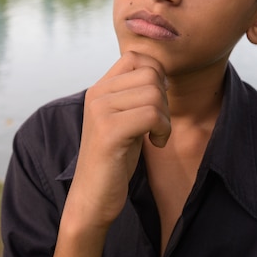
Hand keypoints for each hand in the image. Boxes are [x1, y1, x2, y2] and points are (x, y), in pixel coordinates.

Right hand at [67, 51, 169, 227]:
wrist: (91, 199)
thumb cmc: (114, 159)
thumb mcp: (123, 118)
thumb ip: (133, 94)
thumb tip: (160, 72)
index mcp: (99, 88)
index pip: (135, 57)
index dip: (155, 75)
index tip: (154, 103)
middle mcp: (96, 94)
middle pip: (150, 74)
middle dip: (164, 99)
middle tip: (156, 124)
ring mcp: (100, 111)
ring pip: (154, 94)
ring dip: (165, 118)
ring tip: (155, 135)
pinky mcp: (109, 132)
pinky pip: (151, 115)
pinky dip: (163, 130)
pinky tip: (155, 144)